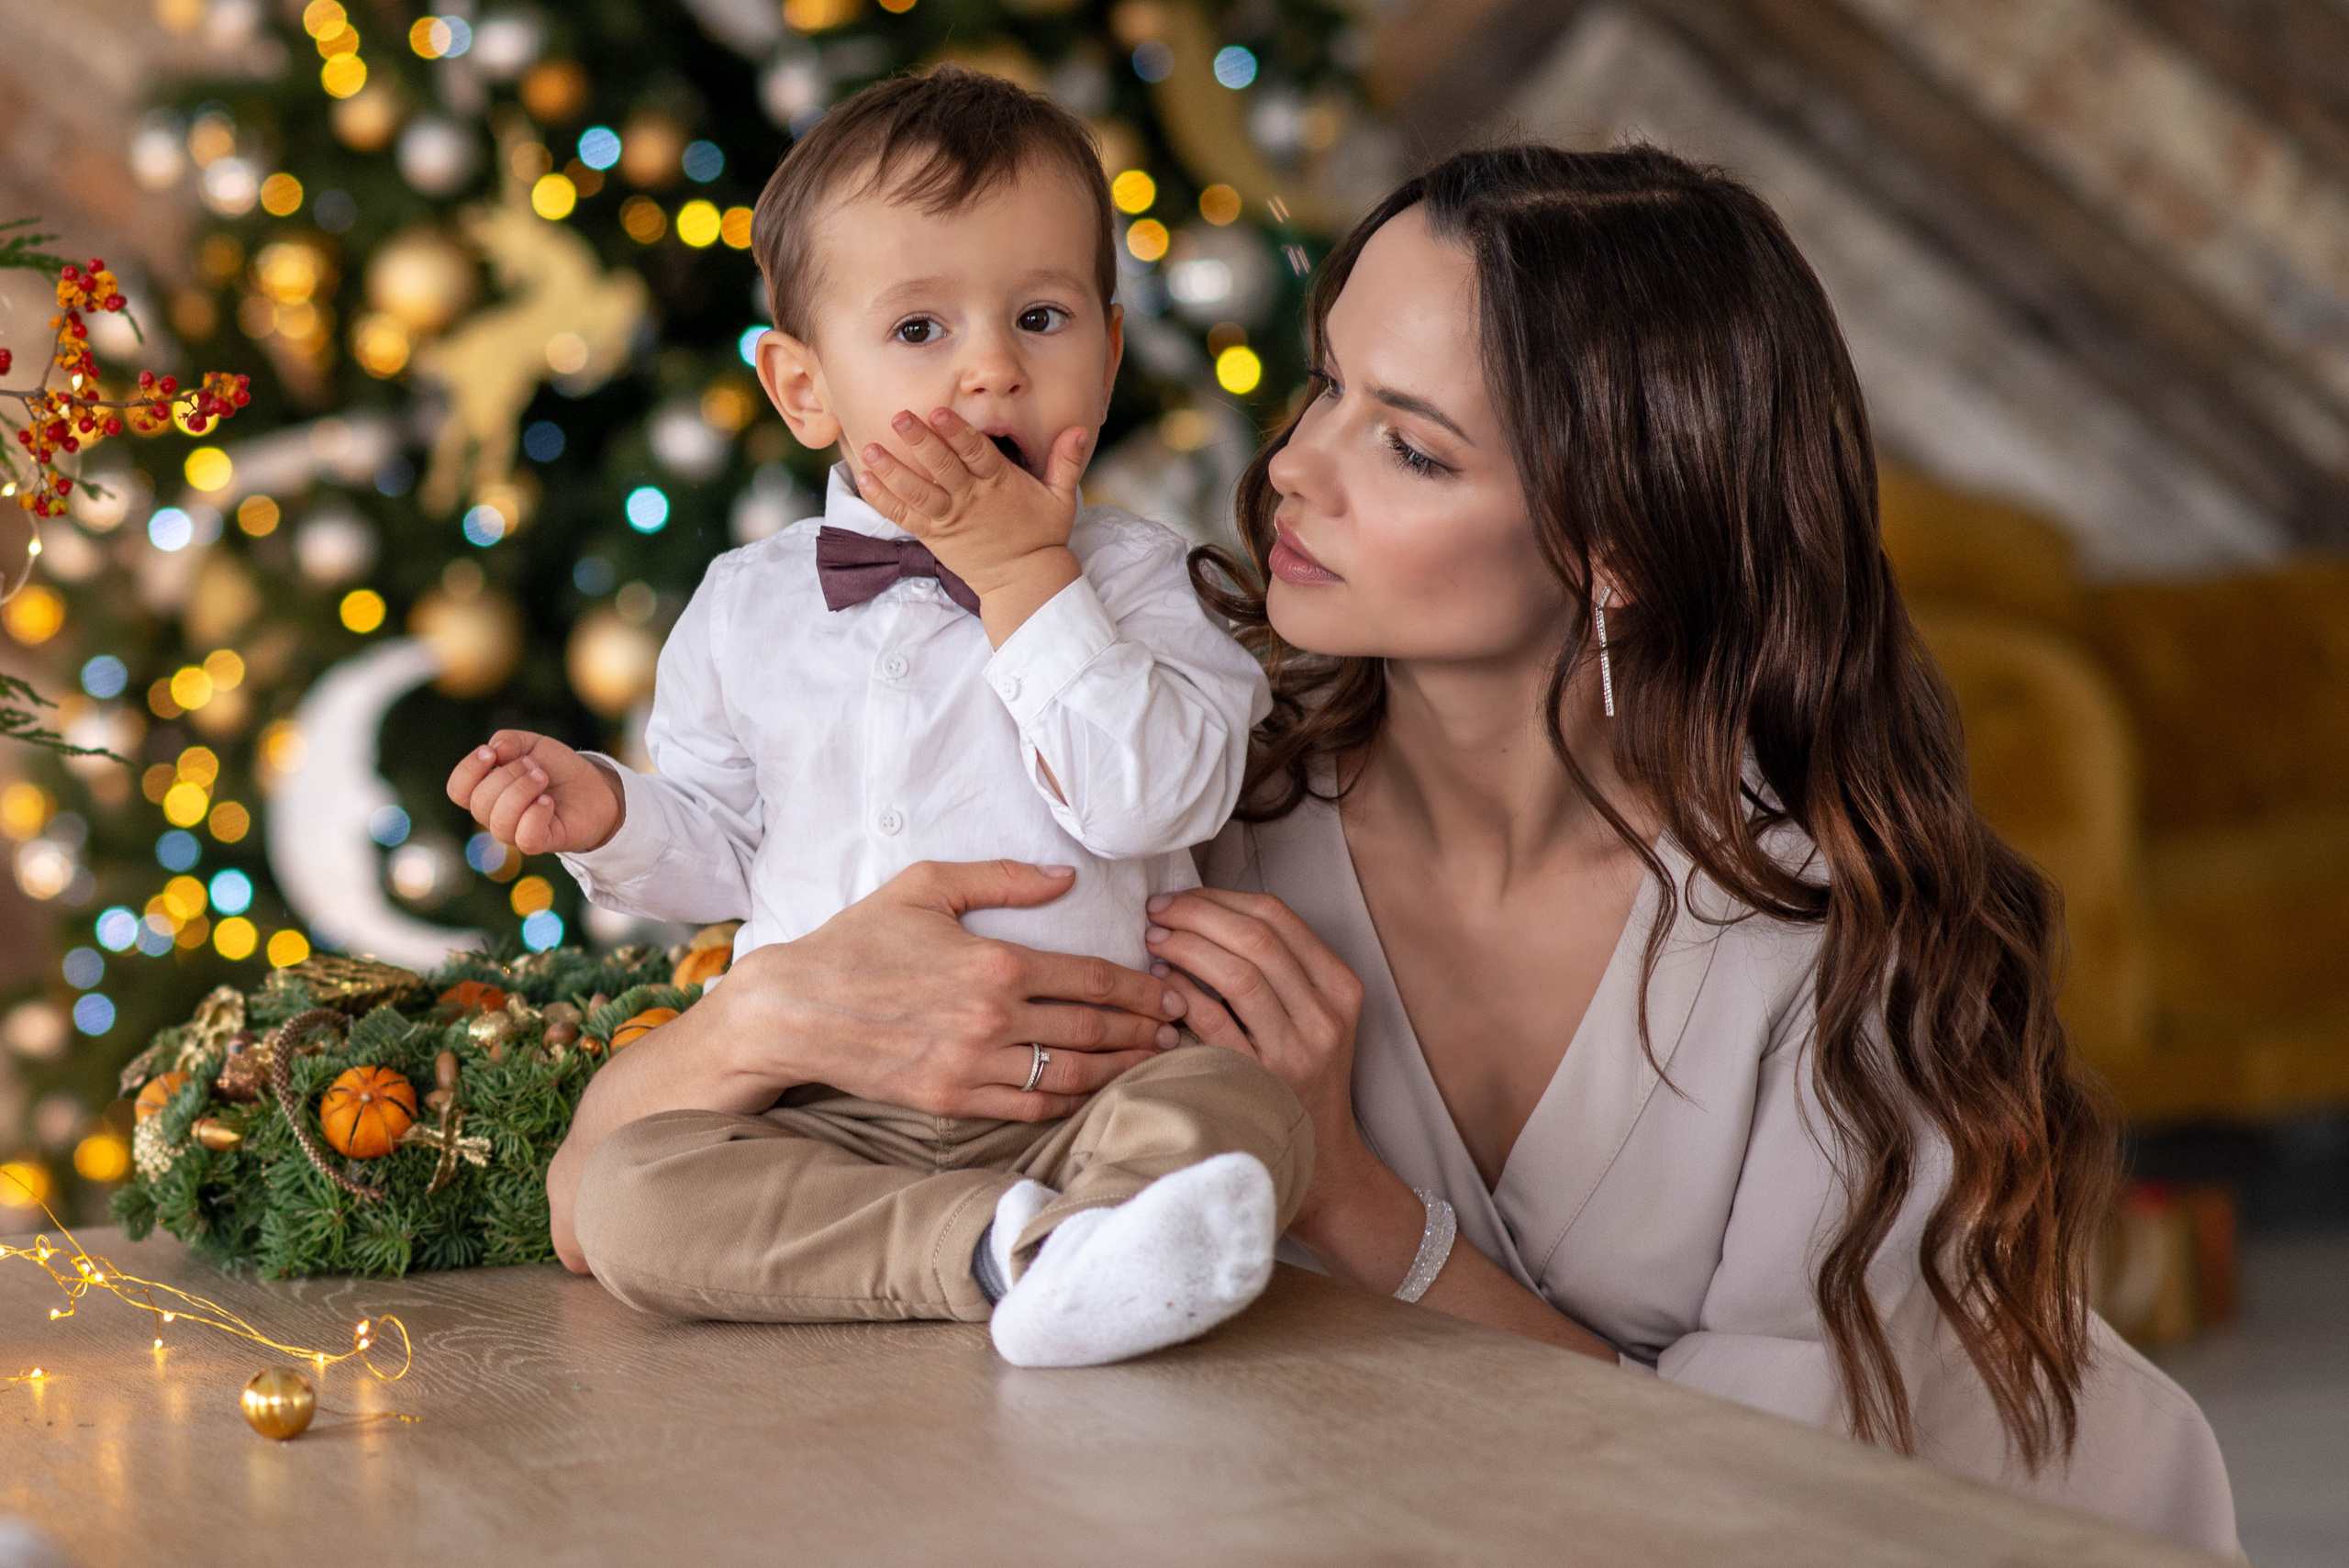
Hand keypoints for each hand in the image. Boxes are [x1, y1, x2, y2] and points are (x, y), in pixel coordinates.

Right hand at [445, 730, 622, 856]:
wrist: (594, 787)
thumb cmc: (556, 768)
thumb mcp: (532, 744)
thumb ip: (508, 741)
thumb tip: (495, 752)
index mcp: (486, 791)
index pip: (457, 790)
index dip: (468, 771)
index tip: (490, 753)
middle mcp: (495, 815)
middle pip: (480, 802)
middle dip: (508, 776)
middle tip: (535, 767)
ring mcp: (516, 832)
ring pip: (500, 821)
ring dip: (522, 792)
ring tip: (543, 779)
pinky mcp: (540, 843)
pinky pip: (525, 838)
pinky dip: (536, 814)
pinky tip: (548, 801)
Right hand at [722, 859, 1188, 1122]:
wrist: (794, 1008)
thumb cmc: (859, 939)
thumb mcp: (926, 886)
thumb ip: (1002, 878)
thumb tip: (1065, 877)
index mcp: (995, 963)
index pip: (1091, 978)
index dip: (1139, 988)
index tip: (1166, 991)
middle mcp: (992, 1019)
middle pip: (1092, 1030)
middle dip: (1142, 1030)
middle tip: (1174, 1027)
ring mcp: (972, 1066)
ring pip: (1069, 1075)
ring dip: (1117, 1070)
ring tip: (1146, 1061)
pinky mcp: (951, 1101)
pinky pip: (1027, 1107)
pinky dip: (1068, 1102)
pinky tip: (1090, 1091)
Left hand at [854, 408, 1087, 644]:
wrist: (1024, 582)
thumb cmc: (1042, 535)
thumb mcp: (1061, 498)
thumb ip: (1066, 461)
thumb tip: (1081, 428)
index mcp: (1000, 485)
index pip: (976, 454)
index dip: (957, 433)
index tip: (940, 412)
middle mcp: (971, 500)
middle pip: (942, 468)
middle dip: (920, 442)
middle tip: (899, 417)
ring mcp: (950, 518)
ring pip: (917, 492)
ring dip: (892, 471)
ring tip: (870, 449)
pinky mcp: (934, 536)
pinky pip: (905, 516)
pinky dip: (884, 499)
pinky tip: (864, 479)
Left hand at [1141, 887, 1372, 1230]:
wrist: (1322, 1162)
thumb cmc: (1303, 1080)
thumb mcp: (1313, 1017)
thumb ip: (1278, 968)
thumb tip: (1203, 912)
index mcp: (1341, 987)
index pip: (1278, 917)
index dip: (1221, 898)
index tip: (1181, 897)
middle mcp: (1325, 1016)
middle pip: (1256, 938)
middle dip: (1196, 914)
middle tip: (1156, 911)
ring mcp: (1297, 1051)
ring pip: (1237, 973)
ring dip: (1186, 947)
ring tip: (1153, 941)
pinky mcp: (1263, 1082)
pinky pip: (1215, 1022)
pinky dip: (1182, 994)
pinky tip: (1159, 985)